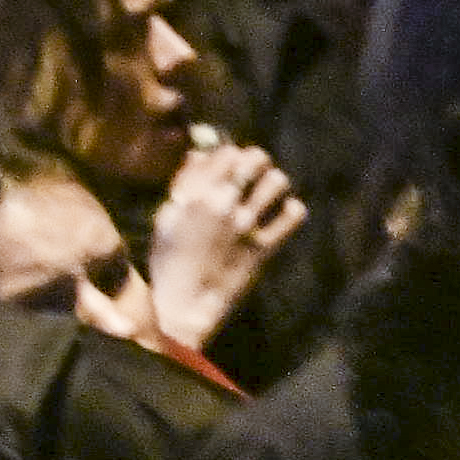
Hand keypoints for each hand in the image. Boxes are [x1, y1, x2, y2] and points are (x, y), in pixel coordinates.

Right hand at [146, 139, 306, 354]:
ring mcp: (248, 225)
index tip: (230, 165)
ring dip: (274, 183)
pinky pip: (293, 216)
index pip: (227, 152)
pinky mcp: (265, 247)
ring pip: (277, 181)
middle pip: (256, 158)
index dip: (231, 155)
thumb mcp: (166, 218)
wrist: (184, 307)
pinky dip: (292, 211)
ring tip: (268, 193)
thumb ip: (184, 183)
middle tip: (253, 173)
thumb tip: (201, 153)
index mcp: (197, 193)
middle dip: (256, 161)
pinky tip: (282, 215)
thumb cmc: (169, 261)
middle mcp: (225, 203)